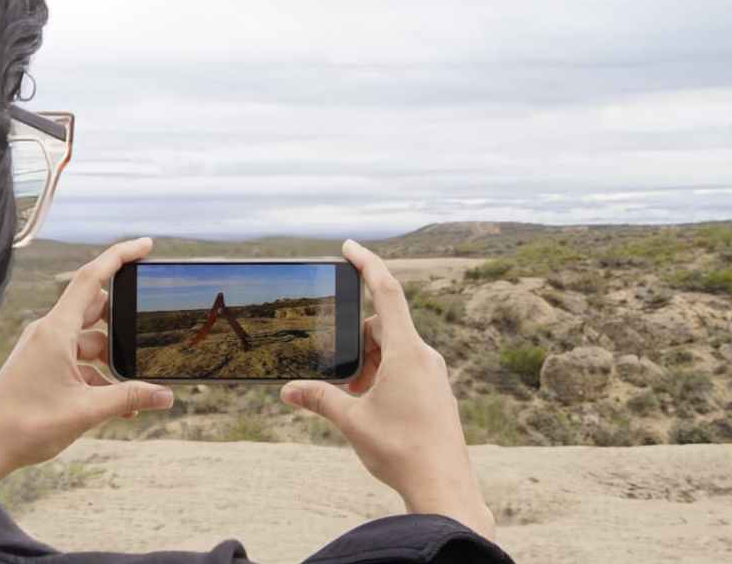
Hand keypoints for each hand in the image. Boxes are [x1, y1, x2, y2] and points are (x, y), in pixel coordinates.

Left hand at [0, 238, 173, 484]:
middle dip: (125, 319)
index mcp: (56, 331)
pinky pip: (78, 359)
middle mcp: (48, 332)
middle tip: (152, 327)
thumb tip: (166, 396)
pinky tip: (116, 402)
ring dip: (113, 357)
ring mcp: (43, 348)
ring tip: (136, 384)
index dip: (120, 256)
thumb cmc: (26, 426)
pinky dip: (99, 374)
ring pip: (90, 339)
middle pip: (95, 307)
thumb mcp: (87, 411)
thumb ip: (129, 398)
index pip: (92, 279)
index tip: (146, 246)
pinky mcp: (41, 366)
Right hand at [281, 240, 495, 540]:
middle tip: (343, 380)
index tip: (350, 247)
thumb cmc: (400, 450)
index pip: (386, 291)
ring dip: (370, 364)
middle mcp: (425, 355)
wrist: (444, 485)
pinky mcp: (438, 391)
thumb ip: (319, 399)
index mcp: (406, 351)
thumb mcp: (352, 420)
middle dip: (357, 344)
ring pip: (395, 350)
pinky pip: (408, 368)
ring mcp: (435, 373)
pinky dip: (386, 377)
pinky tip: (374, 407)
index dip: (367, 263)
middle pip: (383, 327)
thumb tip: (288, 390)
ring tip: (358, 399)